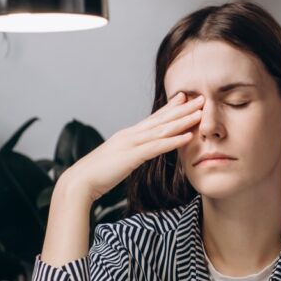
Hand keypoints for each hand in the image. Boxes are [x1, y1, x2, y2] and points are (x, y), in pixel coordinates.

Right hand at [58, 93, 204, 201]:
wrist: (78, 182)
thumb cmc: (95, 175)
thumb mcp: (116, 160)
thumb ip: (127, 155)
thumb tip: (135, 156)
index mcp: (127, 135)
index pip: (152, 119)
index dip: (169, 108)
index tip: (184, 98)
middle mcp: (130, 135)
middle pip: (161, 119)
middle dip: (183, 108)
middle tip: (201, 98)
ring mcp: (131, 144)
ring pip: (162, 129)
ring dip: (183, 121)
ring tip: (201, 113)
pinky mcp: (132, 156)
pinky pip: (157, 147)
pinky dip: (173, 141)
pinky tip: (188, 137)